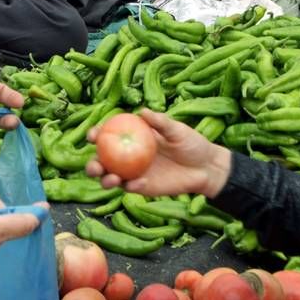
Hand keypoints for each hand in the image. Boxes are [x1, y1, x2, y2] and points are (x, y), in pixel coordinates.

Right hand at [85, 109, 232, 197]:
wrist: (207, 168)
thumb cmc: (192, 144)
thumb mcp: (177, 130)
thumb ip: (160, 122)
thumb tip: (142, 112)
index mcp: (133, 136)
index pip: (109, 134)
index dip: (96, 135)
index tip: (92, 136)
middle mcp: (129, 155)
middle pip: (103, 160)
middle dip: (92, 164)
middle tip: (95, 165)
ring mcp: (134, 172)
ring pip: (110, 177)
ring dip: (105, 180)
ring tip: (112, 179)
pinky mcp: (143, 187)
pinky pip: (130, 188)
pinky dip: (131, 186)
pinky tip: (141, 183)